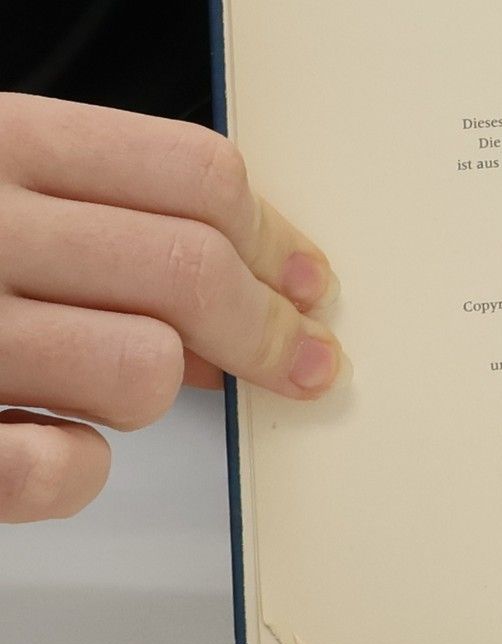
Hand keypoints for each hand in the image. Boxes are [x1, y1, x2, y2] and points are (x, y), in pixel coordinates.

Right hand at [0, 94, 344, 521]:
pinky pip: (60, 470)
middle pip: (192, 270)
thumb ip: (96, 218)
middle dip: (267, 330)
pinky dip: (73, 469)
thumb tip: (256, 292)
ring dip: (150, 391)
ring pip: (143, 370)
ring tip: (101, 386)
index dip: (276, 236)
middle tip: (297, 364)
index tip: (312, 284)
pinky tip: (46, 443)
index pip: (195, 174)